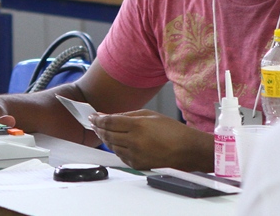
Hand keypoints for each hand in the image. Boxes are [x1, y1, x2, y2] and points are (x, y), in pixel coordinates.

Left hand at [89, 109, 213, 170]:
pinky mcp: (137, 165)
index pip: (109, 122)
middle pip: (107, 135)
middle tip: (94, 123)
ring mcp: (135, 155)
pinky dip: (116, 148)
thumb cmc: (171, 130)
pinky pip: (120, 156)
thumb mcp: (149, 115)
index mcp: (137, 126)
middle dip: (98, 128)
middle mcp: (134, 142)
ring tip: (103, 131)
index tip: (92, 116)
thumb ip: (126, 115)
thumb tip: (107, 116)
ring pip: (112, 146)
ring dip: (105, 138)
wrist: (187, 150)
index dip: (98, 119)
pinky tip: (116, 142)